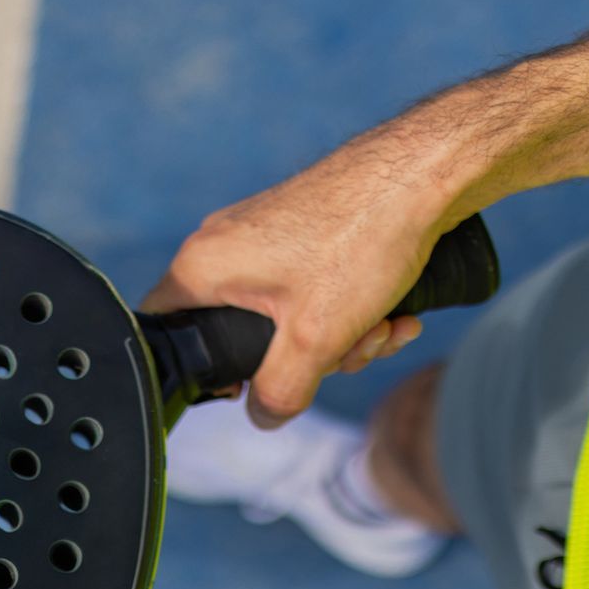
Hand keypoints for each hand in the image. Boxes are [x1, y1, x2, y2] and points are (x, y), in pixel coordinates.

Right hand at [141, 133, 464, 427]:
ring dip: (341, 337)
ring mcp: (262, 234)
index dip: (197, 371)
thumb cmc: (360, 242)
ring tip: (387, 327)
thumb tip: (263, 417)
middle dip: (304, 358)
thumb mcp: (314, 339)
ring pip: (285, 314)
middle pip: (238, 331)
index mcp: (202, 267)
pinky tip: (397, 313)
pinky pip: (312, 288)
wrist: (424, 170)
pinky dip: (350, 308)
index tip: (245, 384)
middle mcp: (222, 244)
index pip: (163, 330)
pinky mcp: (302, 228)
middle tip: (348, 352)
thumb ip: (279, 391)